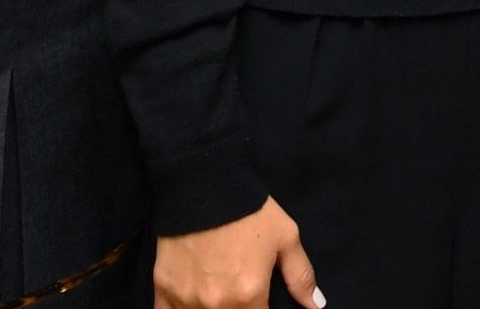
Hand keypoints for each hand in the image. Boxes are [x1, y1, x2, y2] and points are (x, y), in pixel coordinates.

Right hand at [154, 197, 324, 308]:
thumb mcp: (285, 236)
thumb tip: (316, 307)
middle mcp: (216, 305)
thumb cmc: (249, 210)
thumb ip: (300, 276)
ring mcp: (186, 300)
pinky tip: (194, 301)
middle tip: (240, 292)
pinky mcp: (163, 291)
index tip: (258, 301)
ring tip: (219, 292)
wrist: (205, 182)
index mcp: (249, 295)